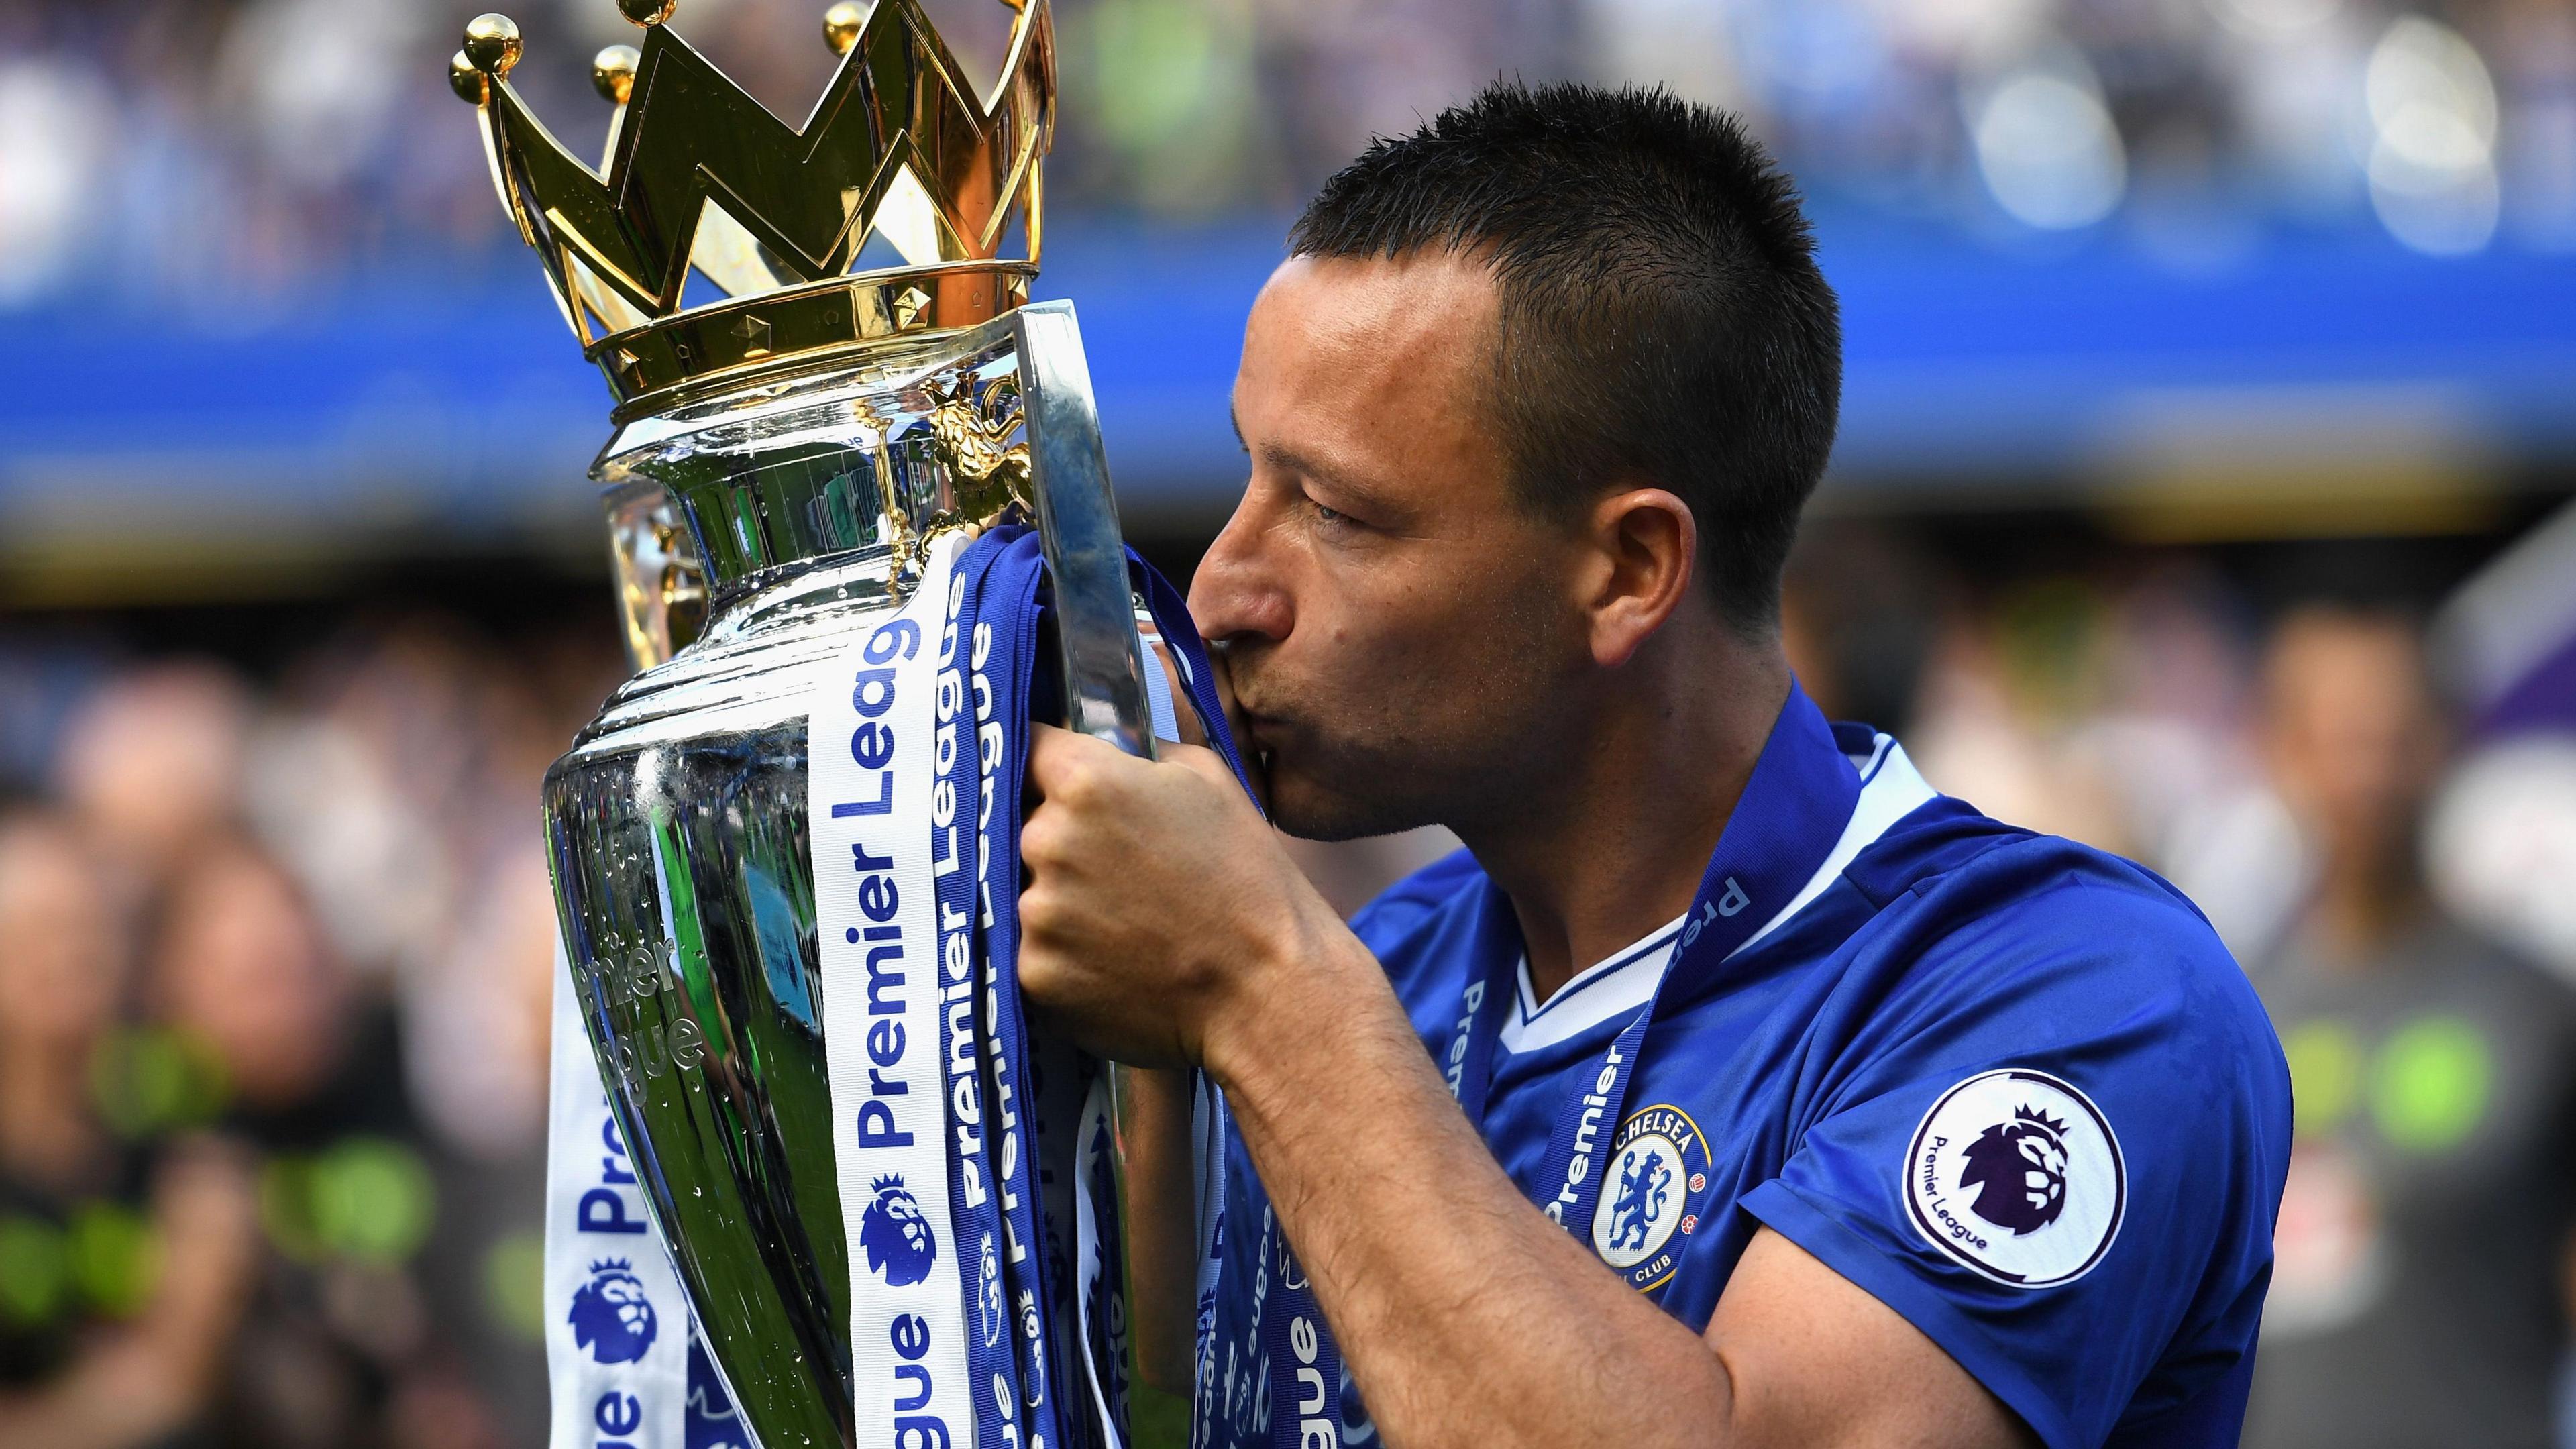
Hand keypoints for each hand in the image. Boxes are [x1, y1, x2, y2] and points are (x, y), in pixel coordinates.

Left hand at [1017, 726, 1333, 1069]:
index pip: (1026, 750)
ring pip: (1029, 893)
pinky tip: (1116, 963)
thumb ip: (1139, 752)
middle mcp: (1047, 842)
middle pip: (1024, 827)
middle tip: (1120, 872)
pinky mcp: (1035, 974)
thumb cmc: (1247, 879)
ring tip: (1125, 924)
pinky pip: (1035, 951)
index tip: (1057, 783)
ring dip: (1063, 903)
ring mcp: (1036, 914)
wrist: (1266, 988)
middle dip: (1062, 842)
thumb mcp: (1208, 779)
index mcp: (1087, 783)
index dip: (1045, 767)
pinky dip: (1066, 956)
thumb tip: (1105, 746)